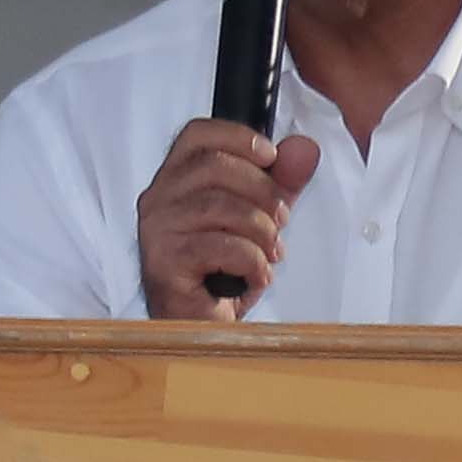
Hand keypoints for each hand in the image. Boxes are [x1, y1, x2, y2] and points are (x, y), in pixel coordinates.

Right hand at [137, 120, 317, 319]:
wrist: (202, 325)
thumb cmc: (223, 271)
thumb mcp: (261, 217)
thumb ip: (282, 182)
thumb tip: (304, 149)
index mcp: (175, 181)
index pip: (197, 135)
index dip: (238, 136)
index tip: (270, 156)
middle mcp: (158, 200)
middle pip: (214, 165)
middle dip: (262, 190)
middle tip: (280, 220)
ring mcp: (157, 232)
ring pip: (220, 206)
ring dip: (261, 231)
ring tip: (270, 252)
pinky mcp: (165, 264)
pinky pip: (221, 247)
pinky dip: (251, 261)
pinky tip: (256, 275)